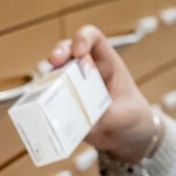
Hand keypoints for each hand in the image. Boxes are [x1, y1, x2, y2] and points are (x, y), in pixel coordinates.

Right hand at [50, 26, 157, 160]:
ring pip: (54, 73)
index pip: (94, 39)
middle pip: (67, 50)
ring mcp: (72, 86)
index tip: (78, 51)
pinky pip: (49, 98)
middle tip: (55, 62)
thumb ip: (111, 115)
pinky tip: (43, 109)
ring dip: (47, 77)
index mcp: (107, 64)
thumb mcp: (128, 116)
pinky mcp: (64, 103)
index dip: (83, 38)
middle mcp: (86, 70)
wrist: (126, 136)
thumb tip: (89, 121)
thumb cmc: (132, 116)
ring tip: (45, 88)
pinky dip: (43, 101)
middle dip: (59, 52)